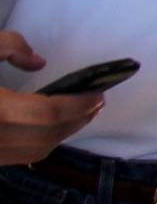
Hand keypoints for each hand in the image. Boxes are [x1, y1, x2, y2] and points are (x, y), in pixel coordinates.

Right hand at [0, 33, 104, 165]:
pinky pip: (21, 157)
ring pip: (36, 151)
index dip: (78, 105)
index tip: (99, 94)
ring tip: (81, 114)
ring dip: (63, 134)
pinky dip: (41, 144)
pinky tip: (50, 128)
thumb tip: (38, 62)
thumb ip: (9, 46)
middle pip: (48, 136)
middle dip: (77, 119)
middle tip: (97, 102)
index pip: (49, 114)